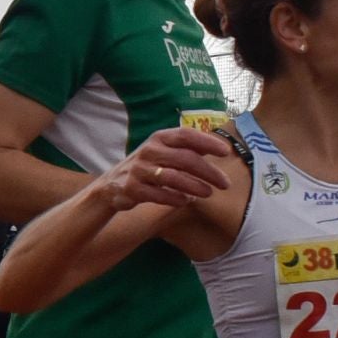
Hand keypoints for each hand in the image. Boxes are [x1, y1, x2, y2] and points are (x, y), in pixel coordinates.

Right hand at [102, 127, 232, 209]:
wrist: (111, 186)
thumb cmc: (146, 167)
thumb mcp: (162, 152)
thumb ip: (186, 149)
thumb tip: (218, 147)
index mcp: (159, 138)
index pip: (186, 135)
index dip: (207, 142)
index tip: (225, 152)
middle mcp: (149, 151)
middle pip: (185, 159)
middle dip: (209, 172)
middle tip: (226, 183)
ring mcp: (139, 170)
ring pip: (173, 177)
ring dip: (195, 186)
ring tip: (209, 193)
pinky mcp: (132, 189)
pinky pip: (159, 194)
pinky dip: (175, 198)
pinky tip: (186, 201)